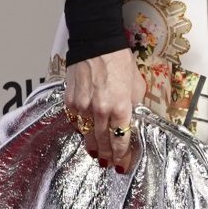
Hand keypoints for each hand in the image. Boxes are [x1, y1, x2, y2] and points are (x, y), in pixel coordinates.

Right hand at [65, 49, 141, 171]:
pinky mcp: (70, 101)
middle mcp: (100, 111)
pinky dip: (81, 129)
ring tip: (97, 156)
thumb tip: (131, 118)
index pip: (121, 140)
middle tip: (109, 164)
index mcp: (121, 108)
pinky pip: (76, 122)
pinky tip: (86, 133)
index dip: (122, 155)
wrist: (96, 44)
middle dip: (108, 155)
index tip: (123, 163)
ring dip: (93, 147)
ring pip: (87, 135)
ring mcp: (83, 107)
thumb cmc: (119, 61)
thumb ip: (134, 105)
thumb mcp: (137, 85)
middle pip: (103, 142)